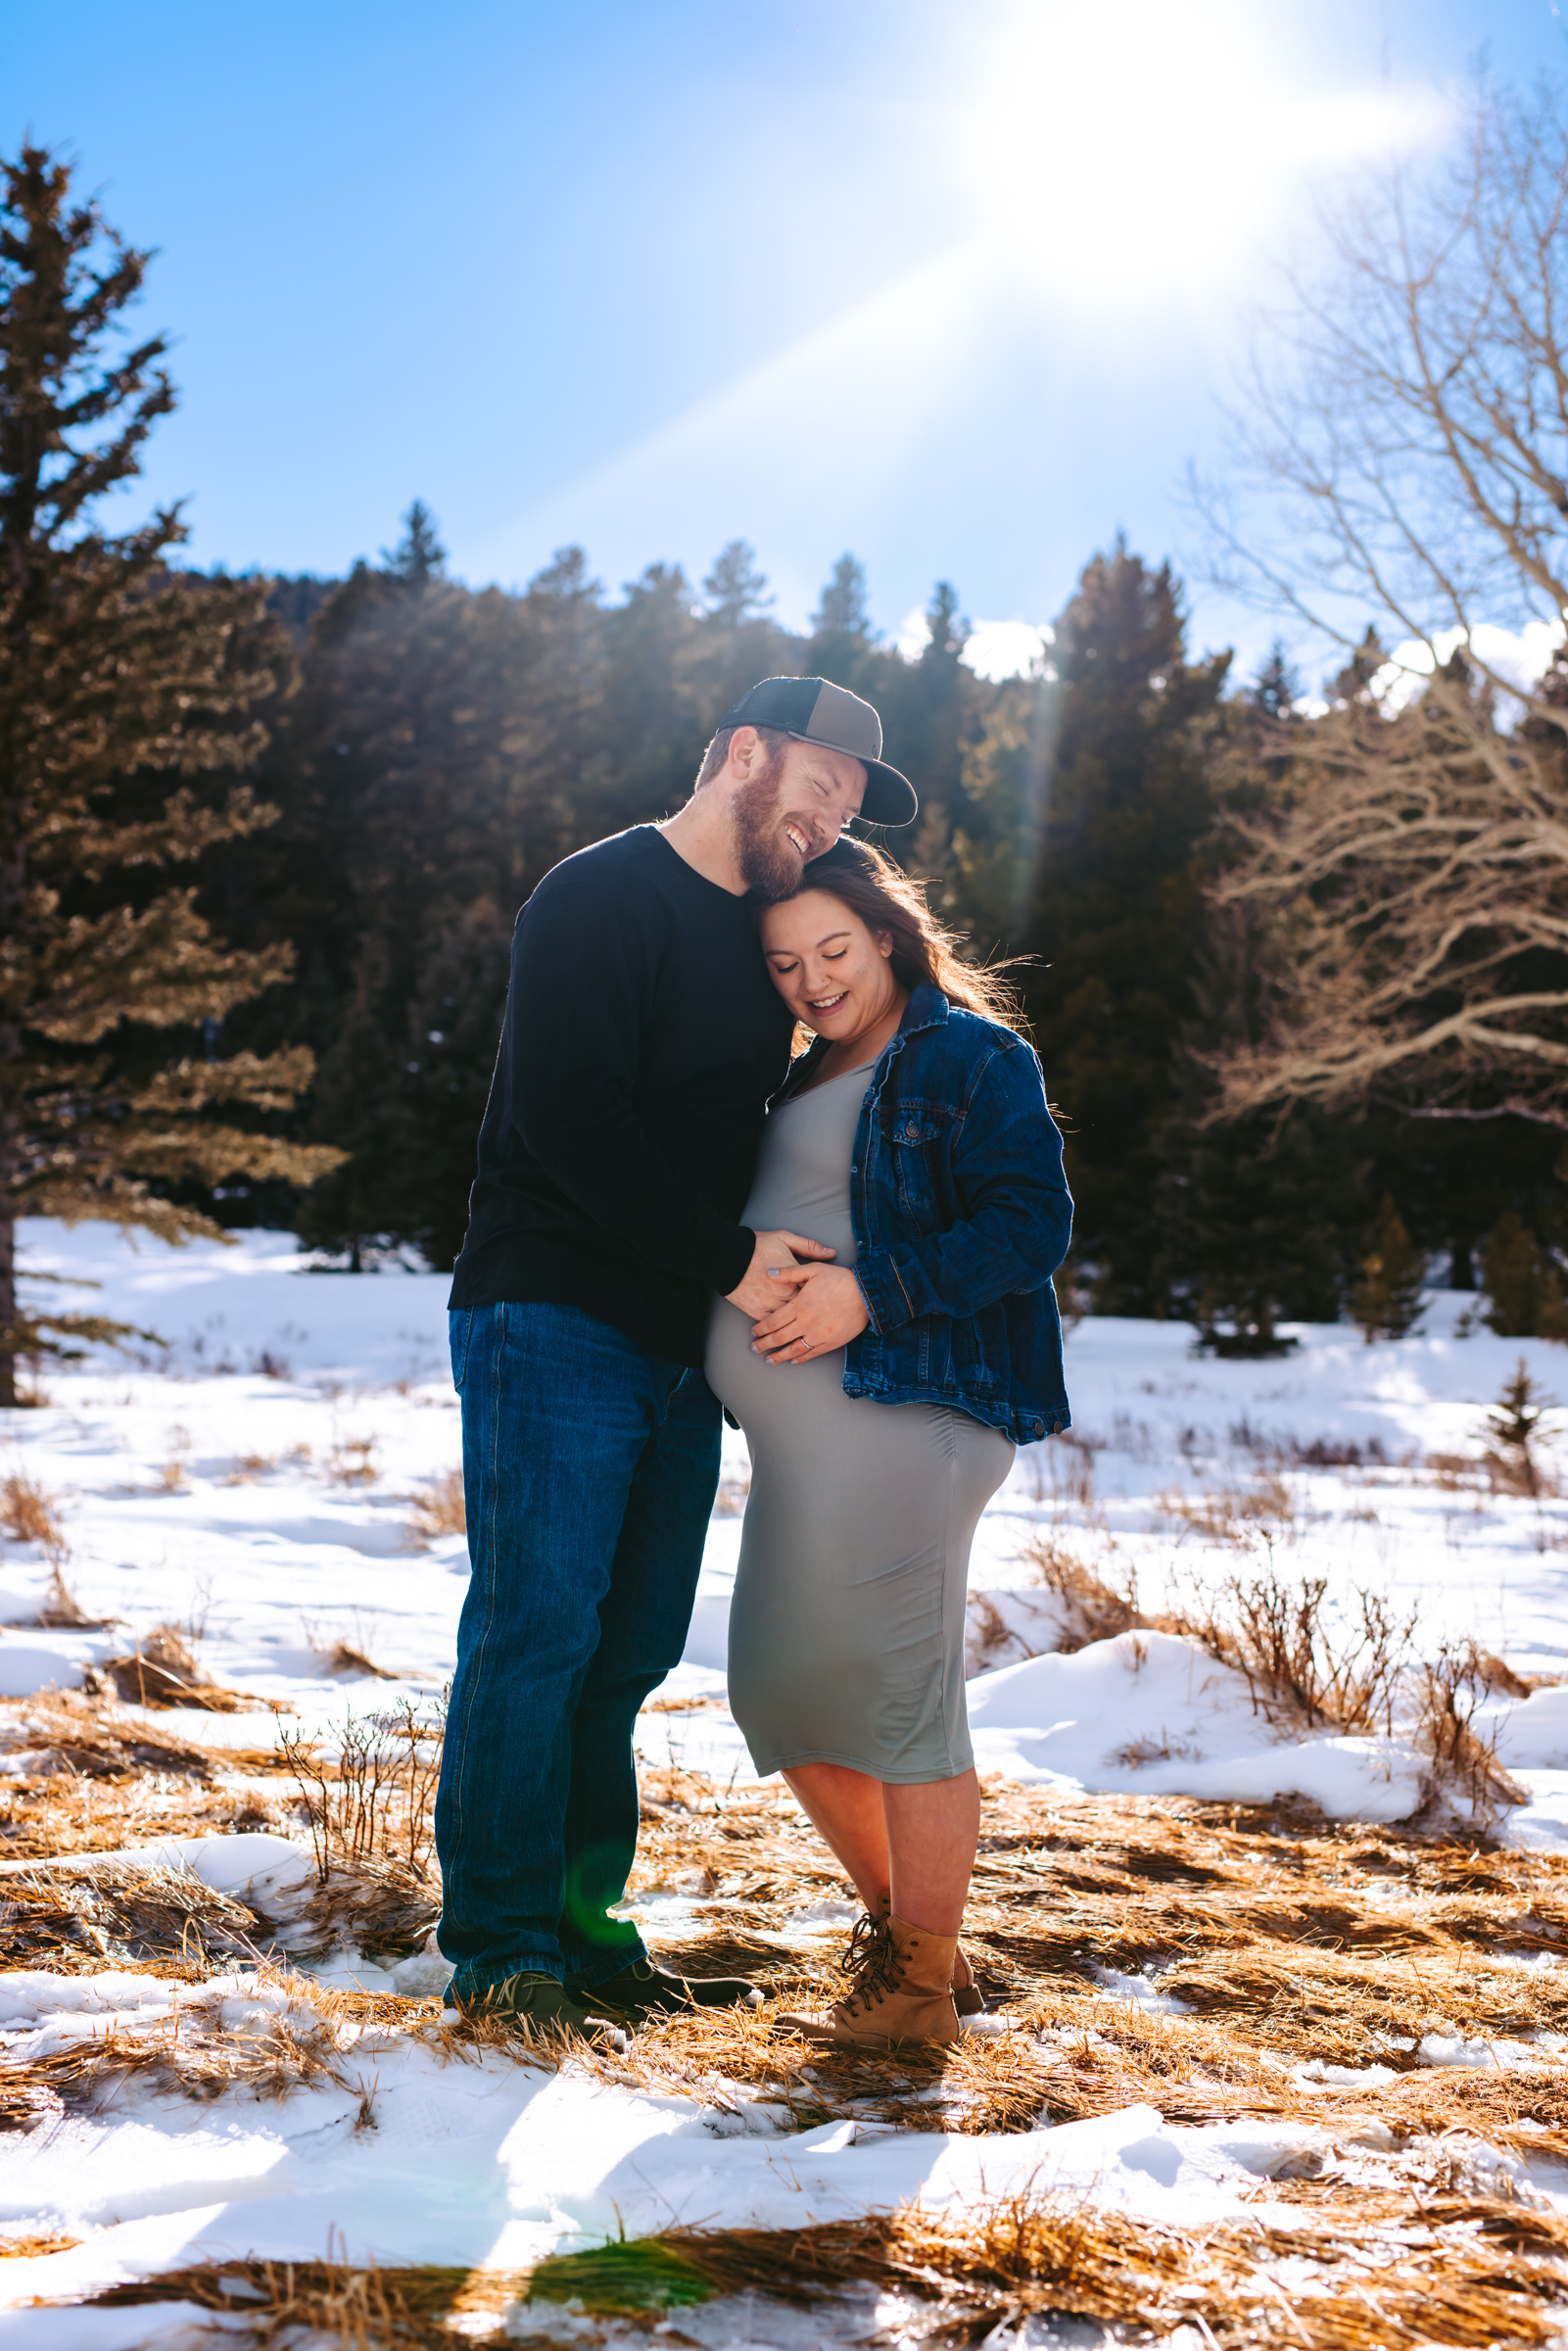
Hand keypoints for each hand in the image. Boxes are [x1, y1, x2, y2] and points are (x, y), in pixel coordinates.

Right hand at [724, 1227, 835, 1317]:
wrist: (727, 1255)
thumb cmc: (757, 1245)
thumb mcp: (785, 1238)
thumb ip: (809, 1247)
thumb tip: (831, 1253)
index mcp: (794, 1276)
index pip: (815, 1291)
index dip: (821, 1294)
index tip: (826, 1297)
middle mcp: (784, 1293)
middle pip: (805, 1308)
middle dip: (812, 1312)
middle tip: (820, 1316)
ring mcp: (770, 1304)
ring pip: (789, 1320)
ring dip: (796, 1323)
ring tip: (805, 1328)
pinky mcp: (756, 1311)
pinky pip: (771, 1324)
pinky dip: (777, 1328)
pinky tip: (784, 1331)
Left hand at [749, 1263, 868, 1364]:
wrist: (867, 1294)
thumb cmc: (840, 1280)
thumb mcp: (814, 1270)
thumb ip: (789, 1273)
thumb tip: (769, 1273)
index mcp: (799, 1305)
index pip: (773, 1321)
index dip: (761, 1328)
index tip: (753, 1332)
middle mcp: (806, 1323)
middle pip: (779, 1337)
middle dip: (764, 1344)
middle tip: (753, 1349)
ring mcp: (818, 1335)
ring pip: (793, 1349)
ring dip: (779, 1356)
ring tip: (769, 1360)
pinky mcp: (831, 1342)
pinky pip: (812, 1353)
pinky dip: (800, 1358)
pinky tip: (792, 1360)